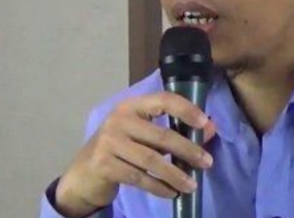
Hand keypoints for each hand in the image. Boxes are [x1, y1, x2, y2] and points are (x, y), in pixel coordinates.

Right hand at [55, 92, 216, 217]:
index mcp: (132, 106)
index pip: (163, 100)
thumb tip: (210, 128)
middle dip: (188, 150)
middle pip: (162, 135)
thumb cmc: (121, 148)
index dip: (186, 109)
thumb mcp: (144, 134)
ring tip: (192, 184)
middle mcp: (119, 120)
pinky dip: (159, 186)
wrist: (83, 173)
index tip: (205, 123)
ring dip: (176, 174)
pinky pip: (139, 177)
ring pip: (152, 160)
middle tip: (207, 162)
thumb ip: (174, 129)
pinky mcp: (104, 165)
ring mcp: (109, 142)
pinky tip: (172, 193)